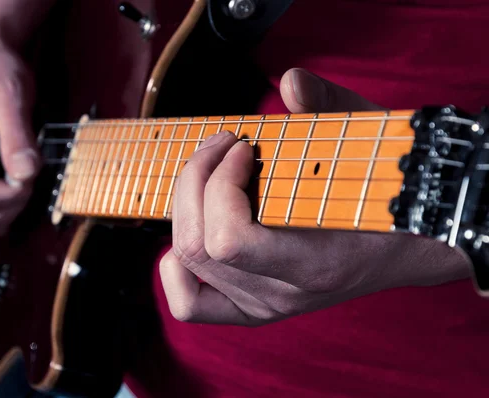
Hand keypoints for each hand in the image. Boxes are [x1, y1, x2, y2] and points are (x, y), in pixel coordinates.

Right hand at [0, 46, 39, 242]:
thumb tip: (26, 172)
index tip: (33, 171)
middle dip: (13, 208)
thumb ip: (17, 135)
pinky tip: (17, 191)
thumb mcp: (11, 97)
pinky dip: (0, 214)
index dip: (17, 195)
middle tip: (30, 179)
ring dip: (6, 217)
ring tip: (23, 186)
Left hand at [160, 68, 469, 325]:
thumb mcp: (368, 142)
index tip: (244, 145)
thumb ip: (331, 107)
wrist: (409, 246)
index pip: (230, 240)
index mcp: (315, 264)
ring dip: (185, 203)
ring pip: (186, 261)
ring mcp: (263, 306)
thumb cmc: (386, 191)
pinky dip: (175, 265)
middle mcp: (282, 295)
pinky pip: (189, 302)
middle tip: (223, 143)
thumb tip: (291, 81)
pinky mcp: (250, 307)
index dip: (221, 183)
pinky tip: (196, 228)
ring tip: (209, 170)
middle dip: (196, 179)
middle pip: (198, 245)